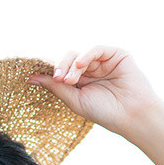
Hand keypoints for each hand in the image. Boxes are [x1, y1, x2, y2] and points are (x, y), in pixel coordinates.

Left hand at [26, 47, 161, 138]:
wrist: (132, 116)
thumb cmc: (105, 112)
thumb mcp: (75, 100)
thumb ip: (55, 87)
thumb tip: (31, 78)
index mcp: (80, 81)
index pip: (61, 69)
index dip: (49, 71)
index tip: (32, 76)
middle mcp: (91, 69)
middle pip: (68, 59)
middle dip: (60, 67)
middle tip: (58, 79)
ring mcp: (103, 61)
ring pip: (80, 54)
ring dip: (71, 65)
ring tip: (70, 80)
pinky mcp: (116, 54)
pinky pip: (96, 49)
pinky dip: (86, 55)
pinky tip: (80, 66)